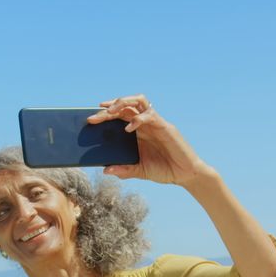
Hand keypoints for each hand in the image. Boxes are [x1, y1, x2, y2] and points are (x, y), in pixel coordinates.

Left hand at [86, 94, 212, 187]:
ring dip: (123, 103)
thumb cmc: (164, 170)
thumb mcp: (140, 171)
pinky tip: (129, 129)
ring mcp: (155, 123)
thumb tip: (106, 170)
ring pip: (138, 101)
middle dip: (110, 108)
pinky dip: (139, 119)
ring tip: (110, 112)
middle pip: (126, 105)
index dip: (105, 114)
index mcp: (137, 132)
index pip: (119, 116)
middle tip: (95, 116)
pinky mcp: (165, 127)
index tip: (90, 119)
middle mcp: (145, 124)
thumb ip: (125, 170)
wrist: (185, 175)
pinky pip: (151, 115)